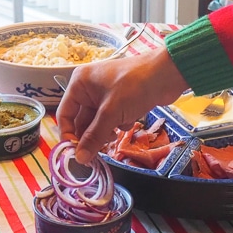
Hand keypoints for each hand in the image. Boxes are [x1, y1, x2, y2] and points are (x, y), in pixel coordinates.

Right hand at [56, 47, 188, 164]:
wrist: (167, 74)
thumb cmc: (135, 86)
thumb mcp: (111, 113)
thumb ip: (94, 136)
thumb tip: (80, 158)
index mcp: (79, 84)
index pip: (65, 114)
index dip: (68, 134)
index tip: (76, 153)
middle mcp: (89, 88)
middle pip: (82, 121)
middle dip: (91, 136)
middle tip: (97, 153)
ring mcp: (105, 94)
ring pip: (98, 122)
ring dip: (106, 132)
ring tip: (115, 135)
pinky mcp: (120, 101)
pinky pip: (112, 119)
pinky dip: (119, 124)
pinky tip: (129, 121)